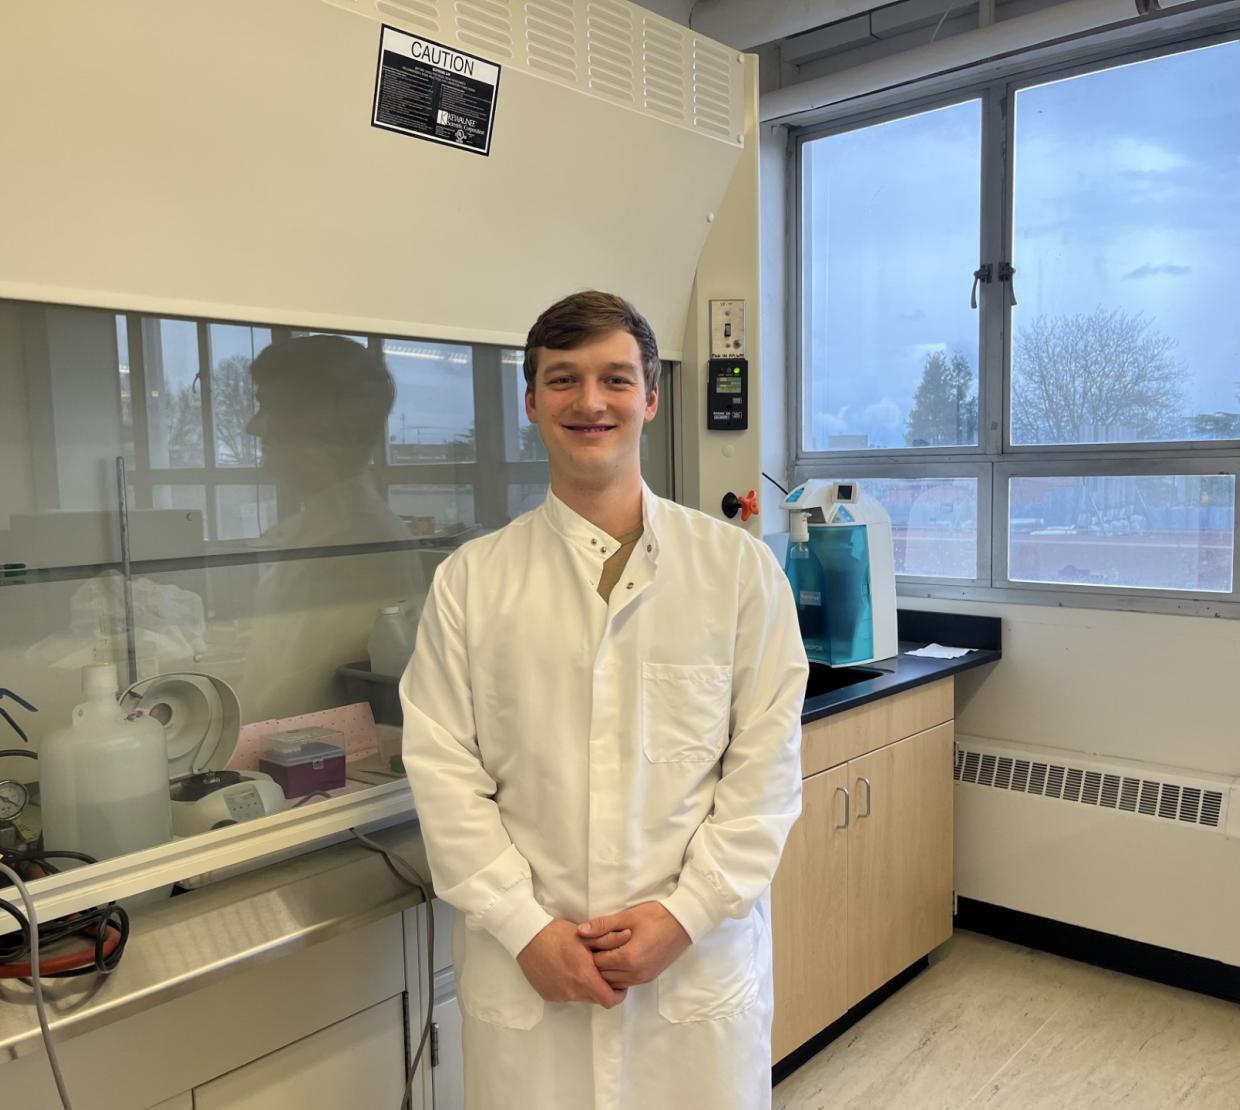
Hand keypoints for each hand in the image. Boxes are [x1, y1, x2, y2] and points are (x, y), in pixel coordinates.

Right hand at [516, 919, 630, 1007]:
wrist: (527, 937)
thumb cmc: (557, 933)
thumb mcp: (585, 935)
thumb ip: (609, 939)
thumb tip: (630, 935)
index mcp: (584, 977)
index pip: (610, 1000)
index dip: (619, 993)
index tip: (619, 982)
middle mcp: (572, 991)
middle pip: (596, 999)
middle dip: (602, 988)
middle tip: (600, 971)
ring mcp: (559, 995)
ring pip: (581, 997)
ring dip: (585, 987)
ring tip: (580, 968)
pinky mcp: (548, 995)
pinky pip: (566, 995)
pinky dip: (570, 986)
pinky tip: (565, 970)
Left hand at [579, 902, 690, 988]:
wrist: (683, 923)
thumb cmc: (655, 916)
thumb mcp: (627, 916)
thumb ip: (603, 925)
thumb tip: (580, 931)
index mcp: (628, 959)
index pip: (597, 963)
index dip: (590, 951)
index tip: (589, 940)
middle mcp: (635, 974)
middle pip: (603, 976)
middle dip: (596, 962)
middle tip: (594, 945)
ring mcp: (643, 978)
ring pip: (614, 982)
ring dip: (607, 970)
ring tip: (606, 951)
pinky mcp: (648, 978)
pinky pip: (625, 982)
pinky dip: (618, 974)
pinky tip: (618, 958)